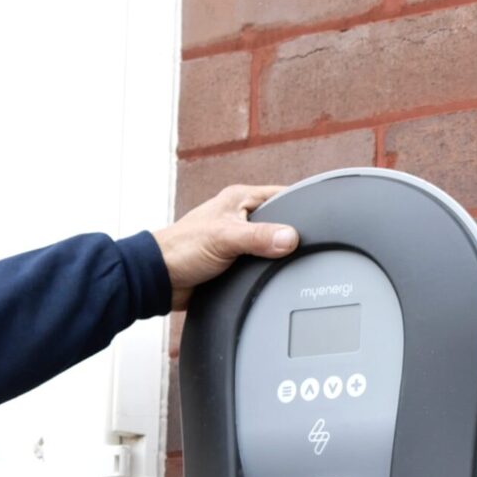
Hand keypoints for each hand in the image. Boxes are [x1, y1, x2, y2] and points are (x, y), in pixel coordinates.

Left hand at [153, 184, 299, 310]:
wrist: (159, 280)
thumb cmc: (180, 250)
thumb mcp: (225, 238)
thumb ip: (259, 237)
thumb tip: (290, 238)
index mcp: (239, 199)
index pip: (283, 196)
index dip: (301, 207)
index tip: (316, 223)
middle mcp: (240, 216)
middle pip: (280, 223)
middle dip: (290, 236)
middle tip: (304, 248)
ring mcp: (238, 239)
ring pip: (270, 245)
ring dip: (275, 256)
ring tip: (287, 263)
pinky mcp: (234, 261)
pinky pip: (258, 263)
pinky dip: (263, 269)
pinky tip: (269, 276)